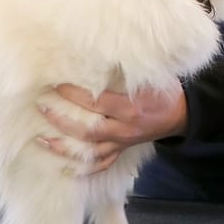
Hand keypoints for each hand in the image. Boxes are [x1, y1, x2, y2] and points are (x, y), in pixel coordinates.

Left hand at [38, 83, 186, 175]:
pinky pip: (103, 163)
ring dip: (65, 147)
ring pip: (91, 151)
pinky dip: (84, 167)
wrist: (182, 114)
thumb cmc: (165, 90)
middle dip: (62, 120)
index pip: (97, 102)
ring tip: (42, 140)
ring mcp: (123, 142)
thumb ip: (127, 71)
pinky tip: (65, 166)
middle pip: (88, 130)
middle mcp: (125, 129)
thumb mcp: (151, 77)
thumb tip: (98, 55)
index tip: (56, 85)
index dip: (74, 95)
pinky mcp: (123, 149)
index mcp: (132, 108)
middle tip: (41, 107)